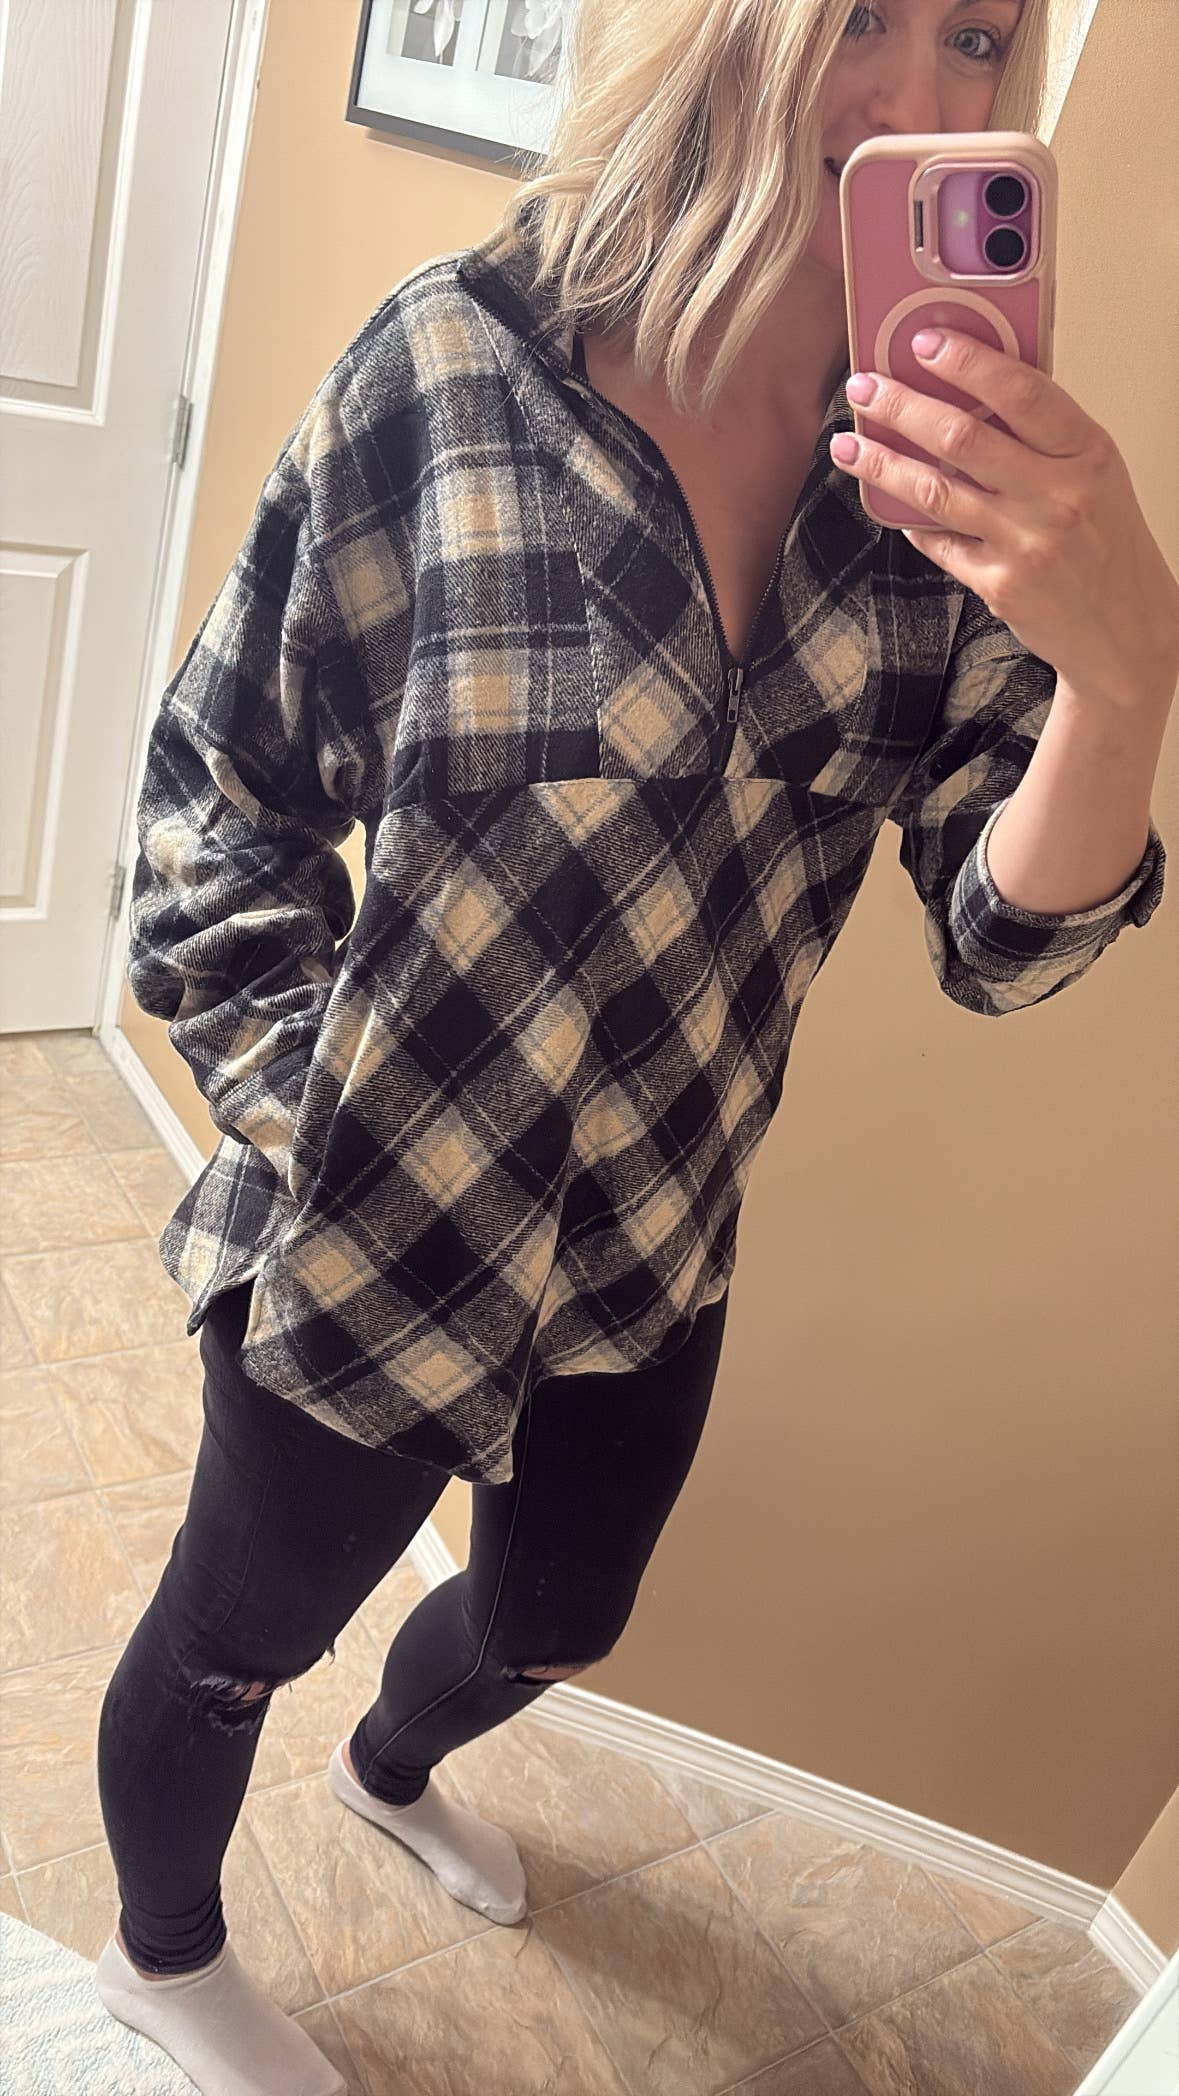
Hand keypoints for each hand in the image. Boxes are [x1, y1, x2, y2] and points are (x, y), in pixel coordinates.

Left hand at [831, 328, 1178, 712]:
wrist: (1126, 629)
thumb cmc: (1107, 540)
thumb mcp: (1094, 472)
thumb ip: (1043, 435)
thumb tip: (972, 388)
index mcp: (1086, 453)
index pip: (1021, 392)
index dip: (967, 362)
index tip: (923, 342)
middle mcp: (1056, 496)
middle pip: (962, 438)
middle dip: (901, 407)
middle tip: (864, 389)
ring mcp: (1025, 543)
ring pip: (934, 491)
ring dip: (882, 464)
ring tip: (849, 445)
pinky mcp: (999, 585)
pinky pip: (939, 543)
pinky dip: (911, 522)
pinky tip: (890, 504)